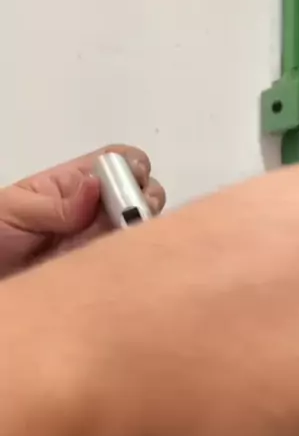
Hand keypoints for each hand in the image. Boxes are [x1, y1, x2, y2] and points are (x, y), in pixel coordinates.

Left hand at [0, 145, 164, 276]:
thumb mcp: (16, 212)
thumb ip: (57, 205)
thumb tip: (96, 185)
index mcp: (71, 185)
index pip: (115, 162)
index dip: (132, 166)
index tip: (134, 181)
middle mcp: (93, 212)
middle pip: (139, 193)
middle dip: (145, 199)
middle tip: (131, 217)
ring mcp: (99, 243)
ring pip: (140, 228)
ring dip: (145, 229)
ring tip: (127, 242)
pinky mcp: (102, 273)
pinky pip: (129, 262)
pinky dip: (138, 258)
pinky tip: (131, 260)